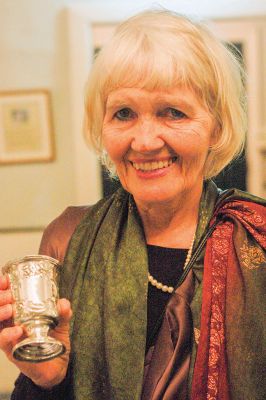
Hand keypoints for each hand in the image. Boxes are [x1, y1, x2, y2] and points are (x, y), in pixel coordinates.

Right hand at [0, 274, 71, 388]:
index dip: (1, 286)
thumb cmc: (54, 341)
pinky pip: (3, 341)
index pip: (4, 297)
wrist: (57, 366)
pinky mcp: (11, 351)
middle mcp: (10, 323)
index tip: (5, 279)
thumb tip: (63, 302)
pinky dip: (7, 334)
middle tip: (8, 294)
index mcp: (19, 312)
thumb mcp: (61, 323)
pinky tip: (17, 330)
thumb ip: (63, 312)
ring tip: (9, 309)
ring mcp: (9, 337)